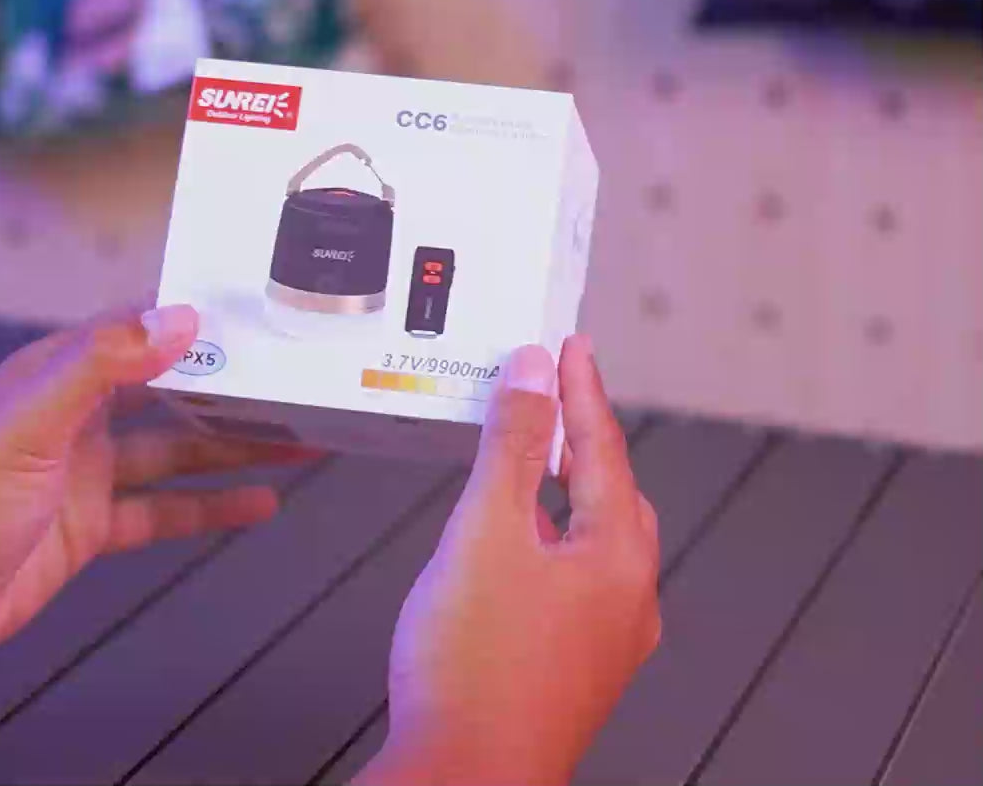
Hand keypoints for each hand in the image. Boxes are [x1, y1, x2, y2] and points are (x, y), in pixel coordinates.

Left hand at [0, 304, 313, 665]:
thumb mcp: (33, 418)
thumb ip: (104, 363)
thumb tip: (181, 318)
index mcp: (59, 373)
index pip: (137, 332)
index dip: (192, 323)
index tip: (251, 318)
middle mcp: (79, 417)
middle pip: (170, 393)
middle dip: (230, 390)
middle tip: (289, 383)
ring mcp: (89, 473)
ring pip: (179, 453)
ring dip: (235, 449)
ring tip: (298, 441)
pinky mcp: (94, 526)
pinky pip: (166, 510)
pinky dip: (212, 508)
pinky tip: (259, 504)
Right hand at [360, 336, 660, 785]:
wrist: (460, 784)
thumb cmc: (473, 669)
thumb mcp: (487, 531)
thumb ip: (513, 446)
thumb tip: (534, 374)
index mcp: (617, 559)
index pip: (604, 447)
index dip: (582, 389)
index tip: (572, 345)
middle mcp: (627, 599)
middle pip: (614, 494)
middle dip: (585, 440)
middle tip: (555, 397)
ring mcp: (606, 641)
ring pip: (598, 540)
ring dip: (568, 492)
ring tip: (534, 461)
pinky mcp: (575, 669)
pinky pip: (578, 578)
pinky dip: (554, 538)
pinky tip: (520, 547)